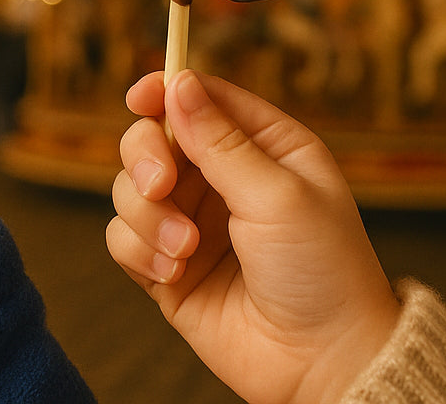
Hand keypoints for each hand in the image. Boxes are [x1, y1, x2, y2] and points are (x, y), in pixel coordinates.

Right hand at [107, 69, 399, 403]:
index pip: (201, 98)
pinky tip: (176, 272)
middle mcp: (222, 179)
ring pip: (129, 188)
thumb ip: (220, 140)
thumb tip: (177, 84)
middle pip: (151, 137)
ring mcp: (191, 222)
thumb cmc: (323, 273)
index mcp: (264, 147)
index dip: (165, 91)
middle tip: (162, 186)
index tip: (139, 98)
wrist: (323, 363)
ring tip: (186, 249)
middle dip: (145, 158)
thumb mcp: (279, 194)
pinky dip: (140, 251)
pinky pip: (122, 238)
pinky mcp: (167, 267)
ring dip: (148, 216)